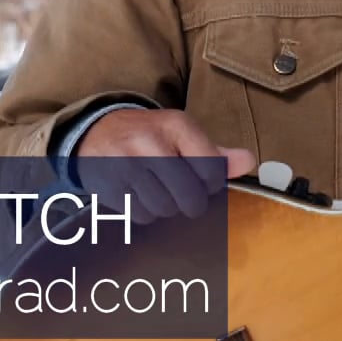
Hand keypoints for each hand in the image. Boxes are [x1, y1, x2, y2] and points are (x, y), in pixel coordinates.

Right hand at [74, 108, 257, 222]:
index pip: (211, 170)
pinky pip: (142, 215)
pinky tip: (138, 193)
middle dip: (190, 201)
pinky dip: (145, 211)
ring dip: (166, 206)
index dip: (211, 183)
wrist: (94, 132)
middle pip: (190, 196)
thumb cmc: (147, 134)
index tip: (202, 178)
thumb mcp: (181, 132)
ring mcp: (126, 165)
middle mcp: (150, 142)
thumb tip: (247, 162)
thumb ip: (214, 151)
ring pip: (166, 209)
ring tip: (156, 187)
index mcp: (175, 125)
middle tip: (182, 191)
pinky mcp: (110, 186)